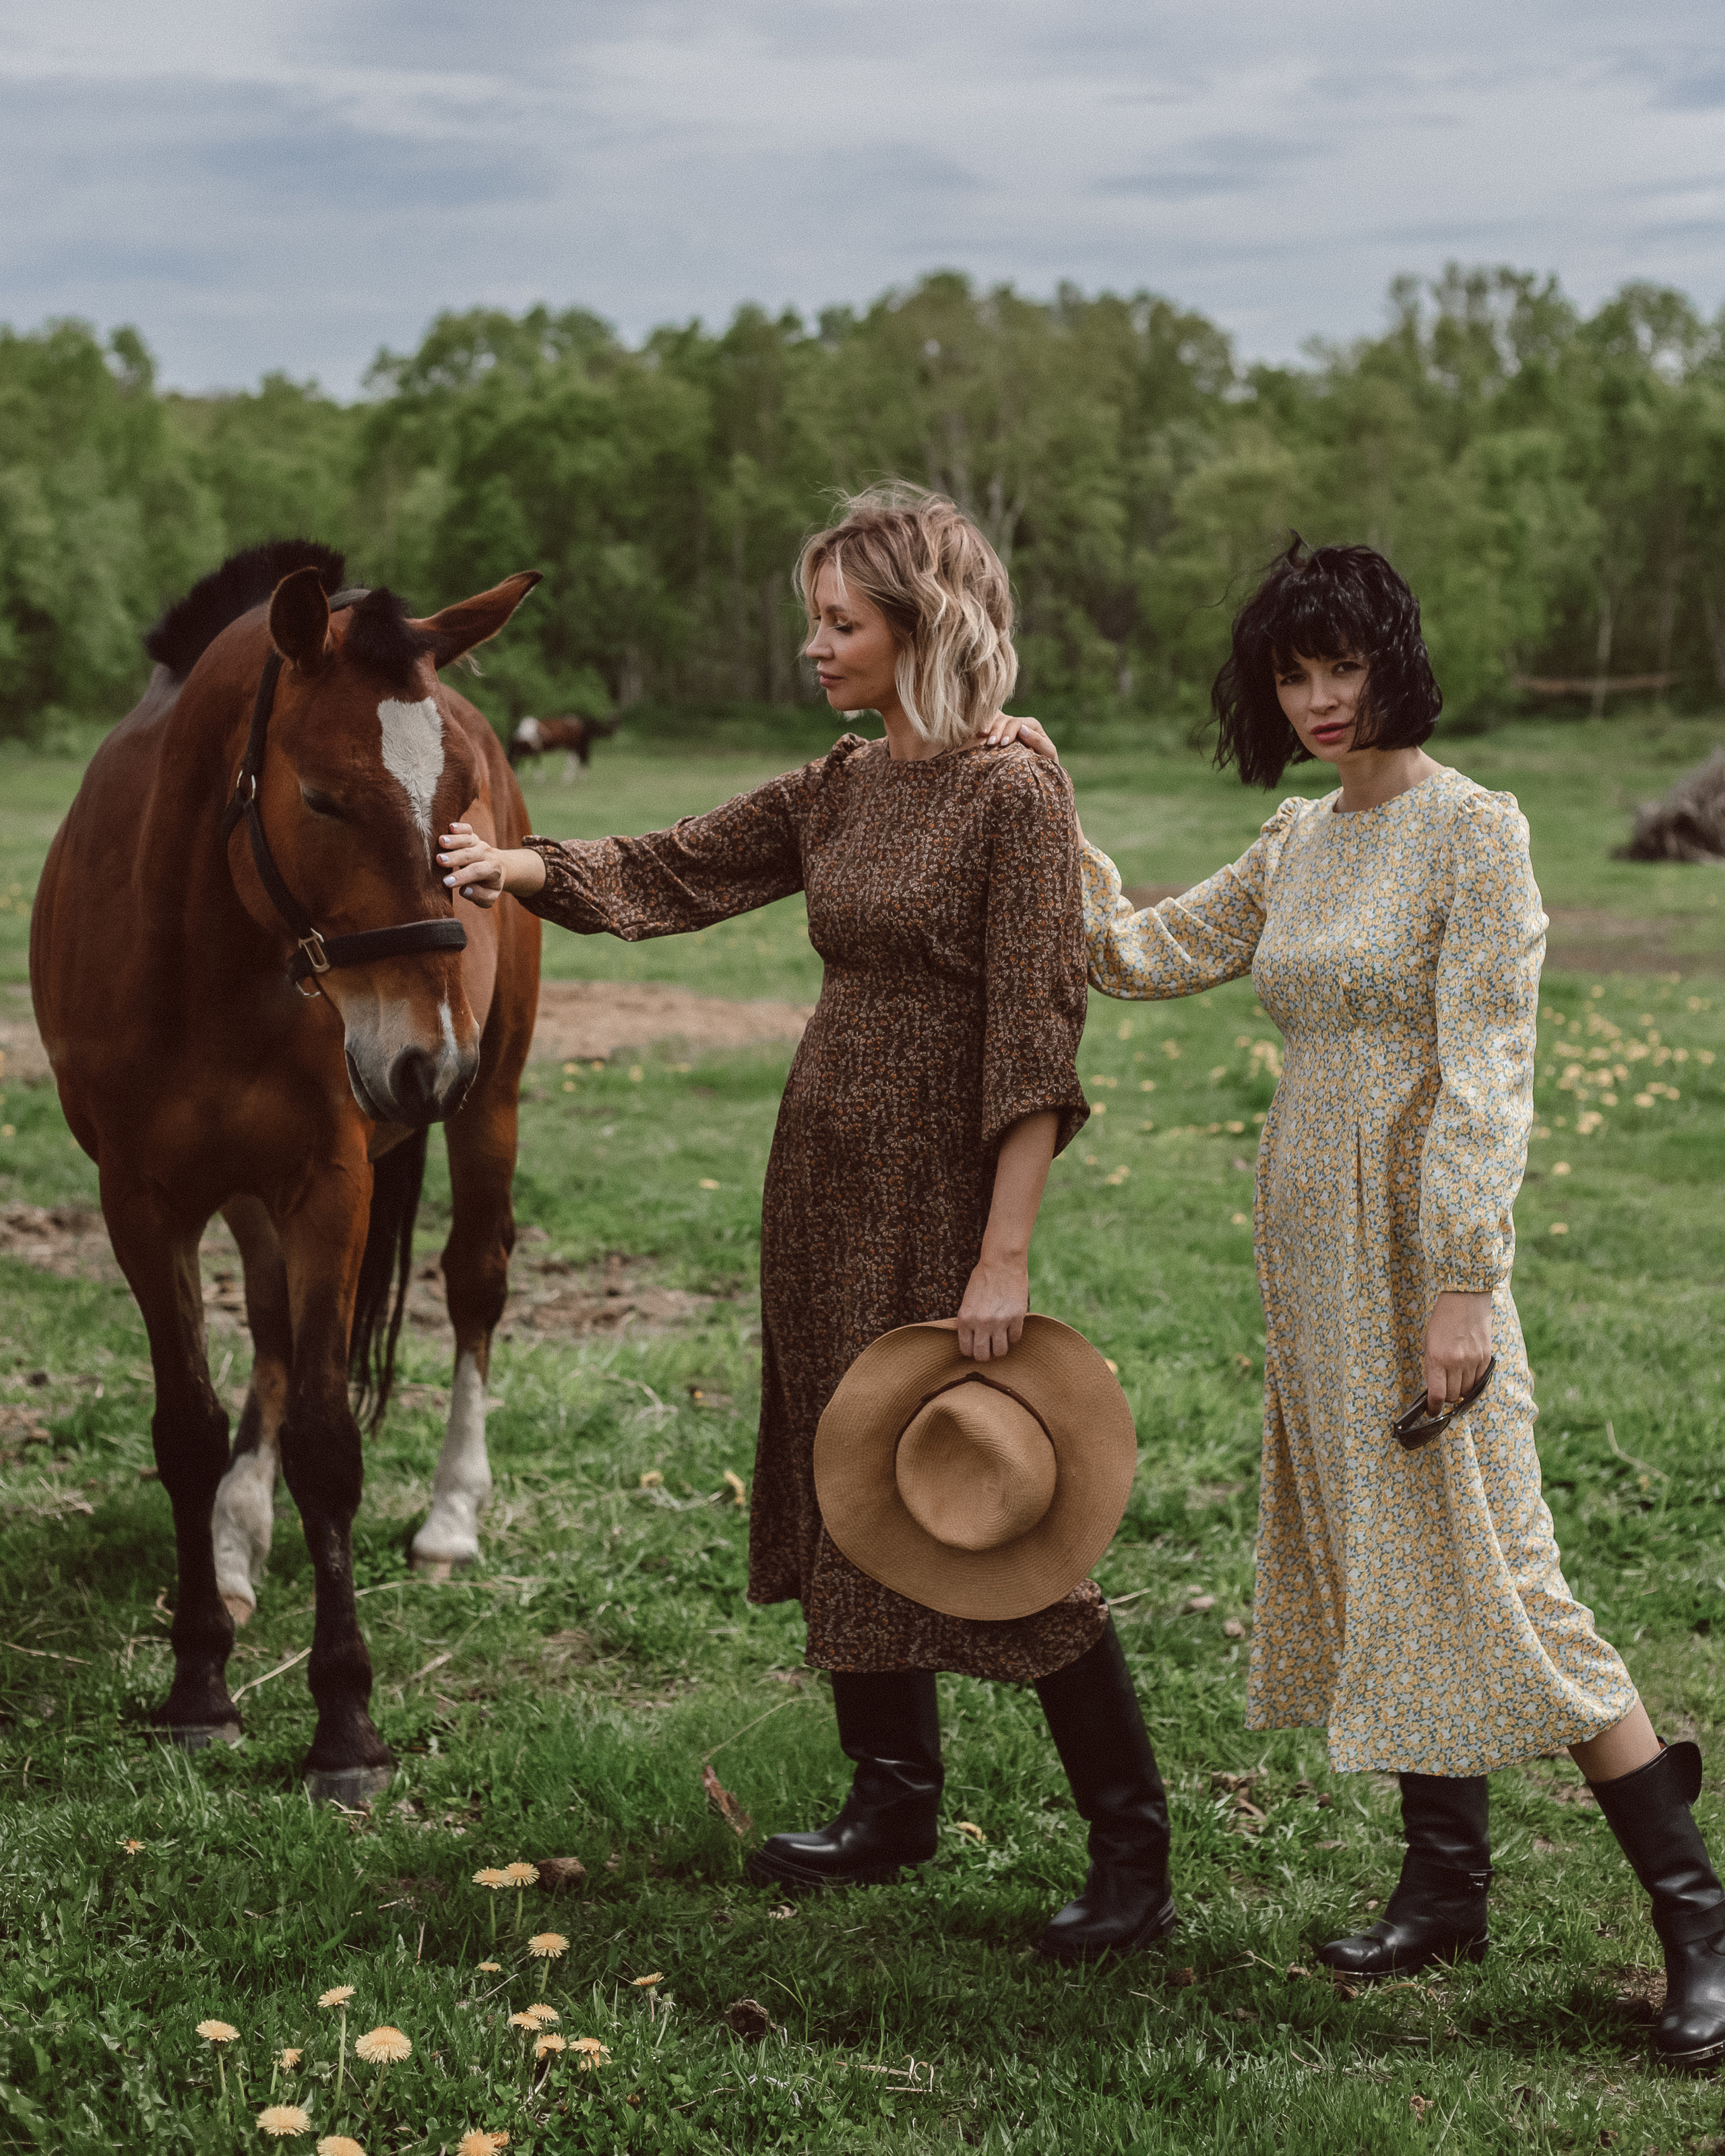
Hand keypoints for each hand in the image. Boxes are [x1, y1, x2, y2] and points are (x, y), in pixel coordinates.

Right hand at [437, 822, 543, 907]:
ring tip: (441, 842)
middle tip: (439, 860)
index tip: (446, 882)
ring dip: (455, 840)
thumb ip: (480, 896)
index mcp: (492, 870)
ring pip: (469, 839)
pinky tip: (450, 826)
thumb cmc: (488, 885)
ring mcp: (479, 843)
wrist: (499, 868)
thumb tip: (465, 889)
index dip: (462, 876)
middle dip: (455, 857)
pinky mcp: (472, 836)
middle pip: (471, 854)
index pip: (477, 872)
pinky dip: (460, 827)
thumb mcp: (489, 896)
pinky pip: (468, 829)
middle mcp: (486, 855)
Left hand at [956, 1255, 1029, 1362]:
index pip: (966, 1350)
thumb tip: (973, 1340)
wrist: (1001, 1263)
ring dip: (1001, 1347)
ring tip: (1001, 1338)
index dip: (972, 1350)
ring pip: (1001, 1351)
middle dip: (986, 1354)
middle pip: (983, 1356)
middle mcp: (981, 1323)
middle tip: (989, 1346)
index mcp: (965, 1318)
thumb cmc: (982, 1278)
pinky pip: (1015, 1338)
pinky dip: (1013, 1335)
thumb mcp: (967, 1300)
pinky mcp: (1016, 1317)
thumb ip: (969, 1321)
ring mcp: (1000, 1321)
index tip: (977, 1346)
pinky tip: (1011, 1326)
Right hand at [981, 712, 1057, 760]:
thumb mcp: (1047, 754)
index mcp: (1031, 726)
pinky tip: (977, 736)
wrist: (1037, 776)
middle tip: (991, 744)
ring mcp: (1005, 728)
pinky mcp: (995, 735)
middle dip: (996, 730)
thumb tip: (1022, 729)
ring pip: (993, 721)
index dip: (1010, 731)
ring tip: (982, 739)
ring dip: (987, 729)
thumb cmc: (1045, 765)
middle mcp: (1017, 724)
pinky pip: (987, 726)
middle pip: (1004, 720)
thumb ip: (1038, 741)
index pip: (1018, 723)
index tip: (1003, 743)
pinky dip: (980, 730)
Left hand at [1424, 1291, 1492, 1410]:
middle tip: (1444, 1390)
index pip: (1437, 1394)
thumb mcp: (1428, 1343)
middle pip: (1453, 1396)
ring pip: (1467, 1390)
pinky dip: (1473, 1382)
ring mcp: (1473, 1361)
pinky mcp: (1486, 1358)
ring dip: (1460, 1390)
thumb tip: (1435, 1389)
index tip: (1432, 1412)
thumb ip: (1432, 1367)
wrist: (1465, 1301)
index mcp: (1437, 1358)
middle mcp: (1456, 1362)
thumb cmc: (1442, 1321)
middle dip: (1447, 1397)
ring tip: (1455, 1378)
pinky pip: (1480, 1381)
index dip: (1434, 1408)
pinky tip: (1467, 1373)